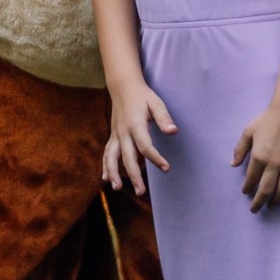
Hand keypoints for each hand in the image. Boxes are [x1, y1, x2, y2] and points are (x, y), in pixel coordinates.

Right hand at [102, 83, 176, 197]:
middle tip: (141, 192)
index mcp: (135, 124)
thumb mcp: (156, 103)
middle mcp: (123, 132)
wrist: (123, 87)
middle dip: (133, 175)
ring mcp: (116, 135)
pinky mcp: (113, 137)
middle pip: (127, 157)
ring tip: (117, 188)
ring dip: (113, 173)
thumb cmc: (143, 96)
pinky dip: (105, 166)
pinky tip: (106, 179)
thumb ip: (164, 118)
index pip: (144, 145)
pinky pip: (107, 153)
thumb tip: (173, 132)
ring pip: (111, 157)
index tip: (166, 167)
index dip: (155, 158)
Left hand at [232, 100, 279, 211]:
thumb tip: (232, 165)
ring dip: (276, 200)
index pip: (251, 179)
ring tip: (271, 206)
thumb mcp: (248, 132)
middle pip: (266, 189)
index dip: (247, 188)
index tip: (245, 192)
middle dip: (259, 201)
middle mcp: (274, 163)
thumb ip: (239, 149)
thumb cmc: (267, 120)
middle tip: (255, 209)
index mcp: (259, 156)